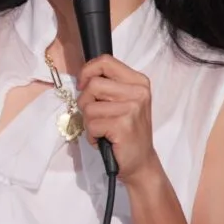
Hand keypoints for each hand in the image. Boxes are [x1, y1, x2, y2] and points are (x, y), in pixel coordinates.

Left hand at [76, 54, 161, 185]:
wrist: (141, 162)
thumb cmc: (127, 131)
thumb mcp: (123, 101)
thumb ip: (108, 86)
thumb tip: (83, 77)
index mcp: (138, 81)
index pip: (105, 61)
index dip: (87, 71)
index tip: (82, 85)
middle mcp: (138, 92)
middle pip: (93, 84)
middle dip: (85, 102)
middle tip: (95, 116)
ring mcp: (132, 108)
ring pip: (89, 106)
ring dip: (89, 121)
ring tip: (102, 130)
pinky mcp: (122, 125)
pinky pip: (91, 124)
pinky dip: (91, 135)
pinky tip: (104, 139)